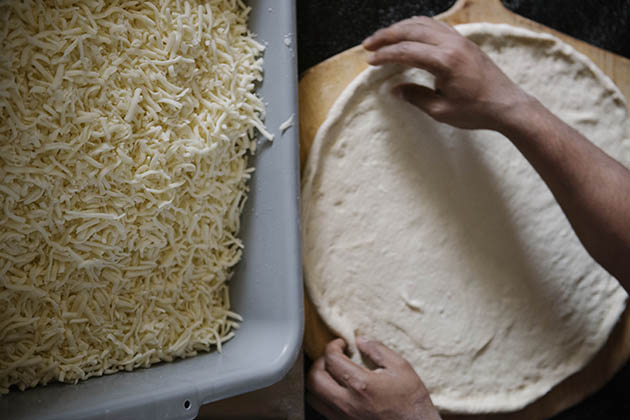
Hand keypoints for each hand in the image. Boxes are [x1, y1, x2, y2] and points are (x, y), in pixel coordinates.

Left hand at [307, 337, 440, 419]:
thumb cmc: (411, 401)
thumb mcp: (401, 368)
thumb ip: (378, 350)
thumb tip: (360, 340)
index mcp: (361, 384)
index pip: (332, 359)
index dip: (333, 346)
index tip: (340, 344)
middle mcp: (348, 403)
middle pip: (314, 378)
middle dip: (319, 362)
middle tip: (331, 357)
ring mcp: (343, 417)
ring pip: (313, 397)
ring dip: (318, 380)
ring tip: (330, 373)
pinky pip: (322, 409)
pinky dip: (323, 396)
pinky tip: (336, 390)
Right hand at [363, 16, 534, 130]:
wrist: (507, 105)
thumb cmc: (476, 111)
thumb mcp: (441, 110)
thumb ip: (415, 96)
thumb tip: (394, 89)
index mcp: (445, 61)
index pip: (407, 51)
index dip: (385, 55)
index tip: (370, 61)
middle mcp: (452, 44)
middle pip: (412, 30)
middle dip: (386, 35)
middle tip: (368, 45)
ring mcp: (459, 40)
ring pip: (423, 23)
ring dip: (401, 28)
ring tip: (383, 38)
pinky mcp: (463, 42)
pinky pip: (435, 26)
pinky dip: (416, 27)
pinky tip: (408, 35)